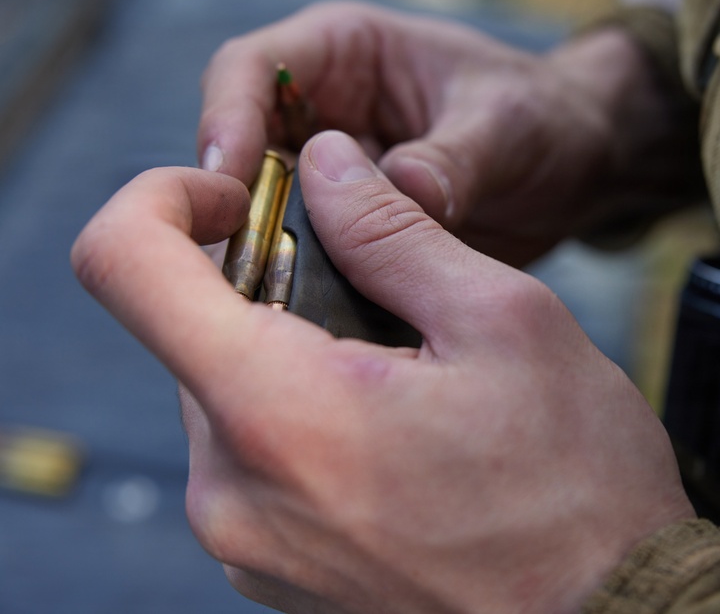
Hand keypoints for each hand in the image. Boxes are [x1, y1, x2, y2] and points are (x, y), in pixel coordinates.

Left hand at [72, 131, 693, 612]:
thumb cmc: (578, 486)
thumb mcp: (503, 320)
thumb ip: (392, 229)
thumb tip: (324, 164)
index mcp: (277, 411)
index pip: (123, 262)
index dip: (164, 196)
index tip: (242, 196)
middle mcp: (232, 491)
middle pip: (190, 328)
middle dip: (272, 284)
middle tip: (381, 293)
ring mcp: (246, 544)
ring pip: (226, 392)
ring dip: (297, 354)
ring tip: (408, 380)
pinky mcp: (271, 572)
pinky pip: (254, 459)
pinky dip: (305, 417)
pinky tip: (398, 436)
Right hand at [198, 2, 684, 264]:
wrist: (577, 170)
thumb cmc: (545, 117)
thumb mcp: (507, 125)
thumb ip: (451, 159)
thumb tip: (404, 194)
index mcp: (347, 54)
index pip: (252, 70)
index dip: (227, 119)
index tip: (230, 178)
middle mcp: (325, 115)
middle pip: (242, 153)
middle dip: (236, 205)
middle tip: (243, 261)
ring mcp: (335, 181)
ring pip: (267, 215)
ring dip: (270, 256)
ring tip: (278, 302)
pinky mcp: (353, 236)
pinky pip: (311, 261)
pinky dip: (309, 288)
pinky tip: (320, 326)